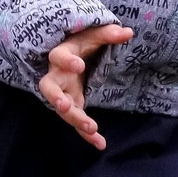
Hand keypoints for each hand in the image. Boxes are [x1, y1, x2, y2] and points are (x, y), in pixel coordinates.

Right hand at [38, 22, 132, 147]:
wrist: (75, 54)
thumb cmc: (82, 43)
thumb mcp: (93, 35)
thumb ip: (108, 34)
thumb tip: (127, 32)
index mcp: (61, 56)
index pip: (58, 57)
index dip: (66, 62)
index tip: (78, 65)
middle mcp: (57, 76)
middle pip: (50, 89)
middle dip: (56, 99)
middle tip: (65, 106)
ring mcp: (63, 92)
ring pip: (62, 109)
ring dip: (74, 119)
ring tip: (91, 129)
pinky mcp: (72, 104)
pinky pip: (76, 121)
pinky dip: (86, 134)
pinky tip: (100, 143)